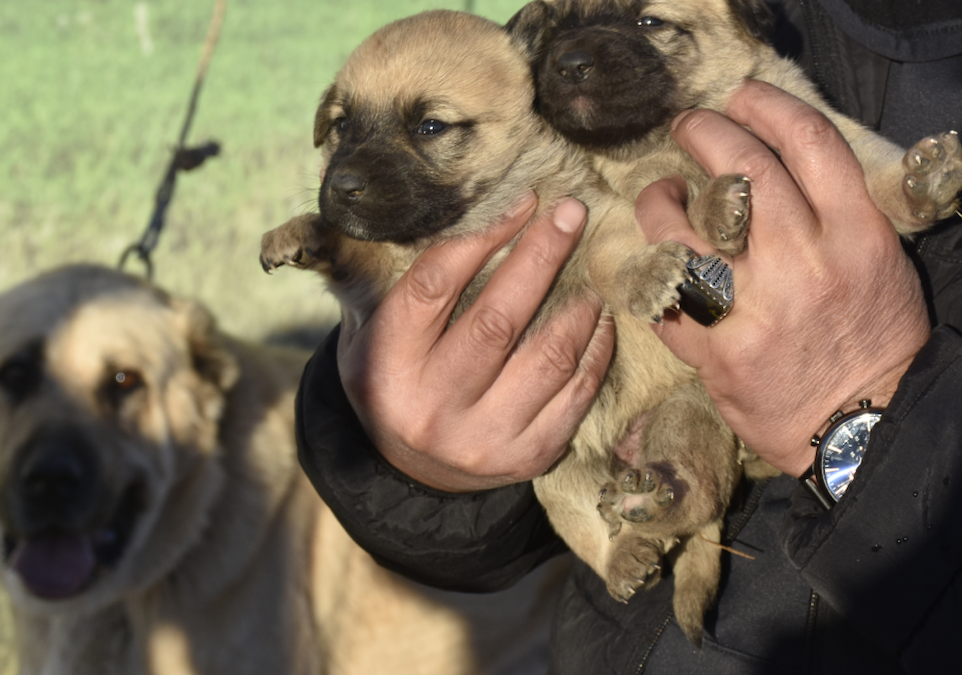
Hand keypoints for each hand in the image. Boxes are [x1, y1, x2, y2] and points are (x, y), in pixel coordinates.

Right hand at [337, 193, 614, 491]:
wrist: (407, 471)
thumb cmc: (391, 377)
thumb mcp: (363, 332)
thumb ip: (383, 277)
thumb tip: (418, 206)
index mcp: (387, 365)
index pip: (436, 285)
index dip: (482, 237)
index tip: (521, 203)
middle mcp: (432, 406)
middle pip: (497, 320)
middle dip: (541, 256)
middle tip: (571, 214)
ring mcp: (482, 438)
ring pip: (547, 359)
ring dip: (577, 306)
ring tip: (590, 273)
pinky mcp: (526, 458)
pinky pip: (575, 396)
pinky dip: (594, 352)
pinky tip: (598, 322)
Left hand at [635, 80, 930, 475]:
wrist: (863, 429)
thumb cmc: (875, 343)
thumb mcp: (881, 264)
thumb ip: (836, 215)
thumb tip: (779, 171)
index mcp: (855, 234)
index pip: (808, 142)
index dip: (766, 106)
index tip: (741, 98)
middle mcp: (803, 261)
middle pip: (740, 170)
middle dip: (704, 133)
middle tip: (687, 128)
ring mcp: (754, 307)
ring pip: (684, 230)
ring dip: (660, 201)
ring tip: (661, 195)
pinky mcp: (716, 351)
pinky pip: (663, 296)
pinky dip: (649, 271)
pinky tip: (650, 261)